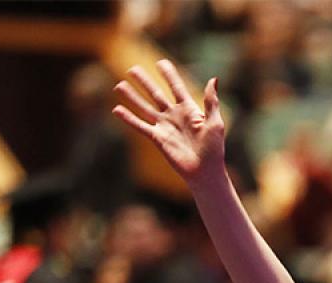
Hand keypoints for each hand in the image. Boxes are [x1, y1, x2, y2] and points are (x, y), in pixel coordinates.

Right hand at [113, 59, 225, 183]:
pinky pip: (140, 126)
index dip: (169, 75)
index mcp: (190, 110)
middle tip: (132, 68)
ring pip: (144, 107)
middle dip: (145, 81)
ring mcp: (164, 126)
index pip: (176, 87)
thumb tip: (213, 79)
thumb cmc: (214, 149)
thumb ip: (211, 101)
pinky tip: (116, 109)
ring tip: (119, 85)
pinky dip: (128, 118)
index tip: (161, 62)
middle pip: (156, 94)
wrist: (205, 171)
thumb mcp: (215, 123)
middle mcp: (174, 116)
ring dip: (132, 96)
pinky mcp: (157, 138)